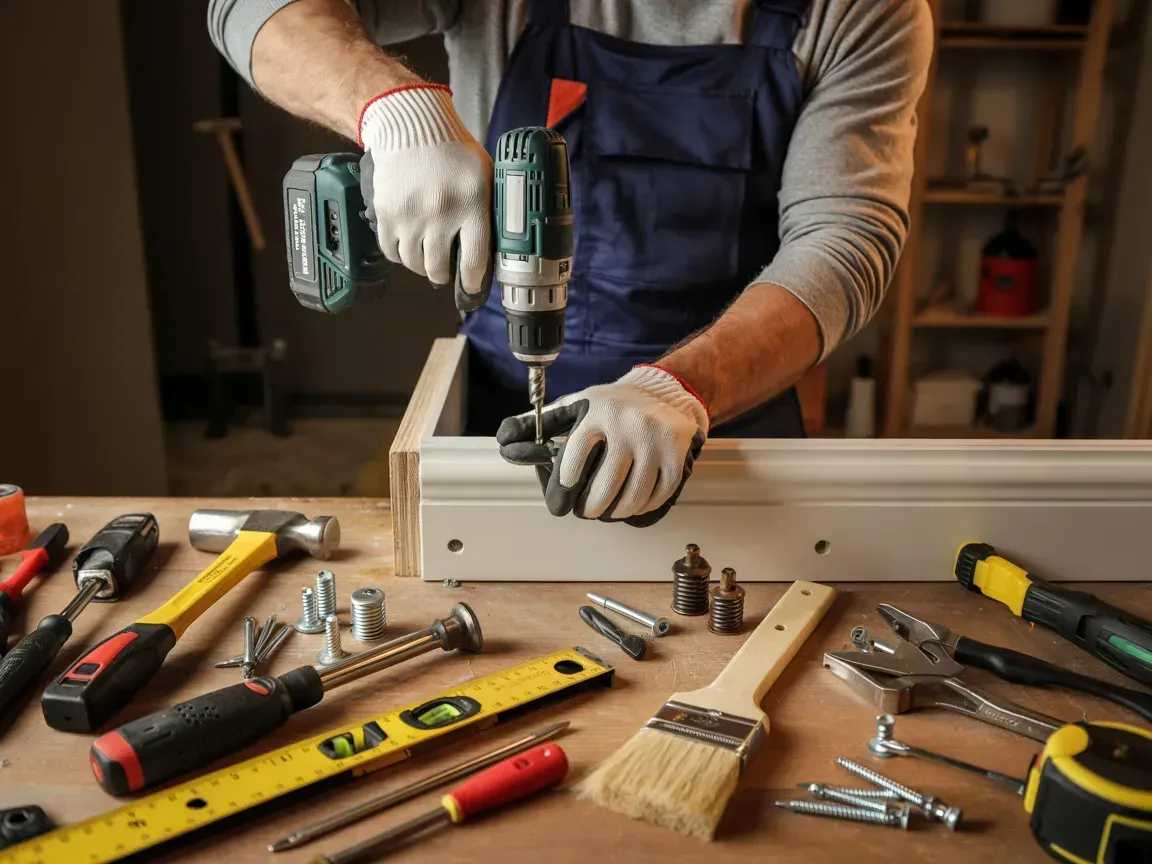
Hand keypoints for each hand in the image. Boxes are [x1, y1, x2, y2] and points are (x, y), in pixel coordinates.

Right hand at [358, 83, 491, 309]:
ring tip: (427, 255)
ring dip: (421, 266)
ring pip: (414, 264)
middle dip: (443, 275)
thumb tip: (493, 246)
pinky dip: (400, 254)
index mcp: (472, 205)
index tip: (470, 287)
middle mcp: (440, 214)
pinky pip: (391, 251)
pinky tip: (408, 244)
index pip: (473, 262)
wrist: (412, 125)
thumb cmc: (453, 150)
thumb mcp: (484, 176)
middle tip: (445, 270)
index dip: (472, 283)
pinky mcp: (386, 213)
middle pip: (438, 269)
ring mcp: (410, 216)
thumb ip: (487, 210)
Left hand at [497, 366, 709, 526]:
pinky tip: (632, 504)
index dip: (563, 488)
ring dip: (615, 512)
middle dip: (589, 509)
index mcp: (596, 412)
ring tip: (608, 511)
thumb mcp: (575, 405)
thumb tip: (505, 440)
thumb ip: (540, 423)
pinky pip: (657, 495)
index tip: (561, 502)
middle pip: (604, 487)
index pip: (574, 460)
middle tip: (585, 512)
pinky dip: (642, 507)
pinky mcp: (675, 454)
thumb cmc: (610, 405)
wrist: (662, 392)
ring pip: (632, 497)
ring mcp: (654, 440)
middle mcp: (626, 424)